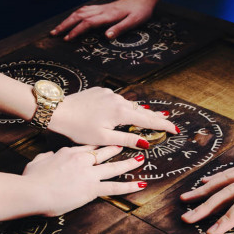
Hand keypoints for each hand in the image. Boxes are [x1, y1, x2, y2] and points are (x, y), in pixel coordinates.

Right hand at [22, 145, 146, 215]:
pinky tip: (141, 184)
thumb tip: (50, 155)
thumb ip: (47, 156)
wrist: (33, 191)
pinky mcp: (91, 188)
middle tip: (129, 145)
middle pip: (104, 152)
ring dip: (128, 163)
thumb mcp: (38, 161)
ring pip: (113, 167)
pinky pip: (114, 187)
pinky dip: (129, 186)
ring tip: (140, 159)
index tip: (108, 141)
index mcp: (69, 152)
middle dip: (117, 148)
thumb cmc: (31, 179)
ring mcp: (89, 174)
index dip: (100, 144)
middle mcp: (82, 160)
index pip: (89, 146)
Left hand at [48, 87, 177, 148]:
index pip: (148, 120)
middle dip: (156, 117)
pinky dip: (124, 106)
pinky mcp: (101, 91)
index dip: (163, 125)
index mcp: (120, 113)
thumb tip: (145, 143)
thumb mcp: (103, 138)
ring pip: (130, 104)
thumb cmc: (78, 127)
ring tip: (151, 116)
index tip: (175, 129)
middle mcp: (118, 100)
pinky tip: (125, 110)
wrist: (58, 110)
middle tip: (168, 121)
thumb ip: (126, 139)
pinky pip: (117, 100)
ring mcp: (109, 94)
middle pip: (142, 110)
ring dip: (139, 111)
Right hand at [50, 0, 156, 40]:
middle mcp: (101, 10)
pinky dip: (75, 15)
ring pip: (79, 12)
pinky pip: (84, 9)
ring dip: (67, 20)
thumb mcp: (134, 22)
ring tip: (58, 28)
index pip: (87, 23)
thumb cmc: (140, 12)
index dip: (76, 31)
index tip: (66, 39)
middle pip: (78, 16)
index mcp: (108, 15)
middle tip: (53, 34)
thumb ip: (120, 29)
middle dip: (65, 25)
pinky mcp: (102, 7)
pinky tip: (72, 19)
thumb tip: (106, 36)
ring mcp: (101, 8)